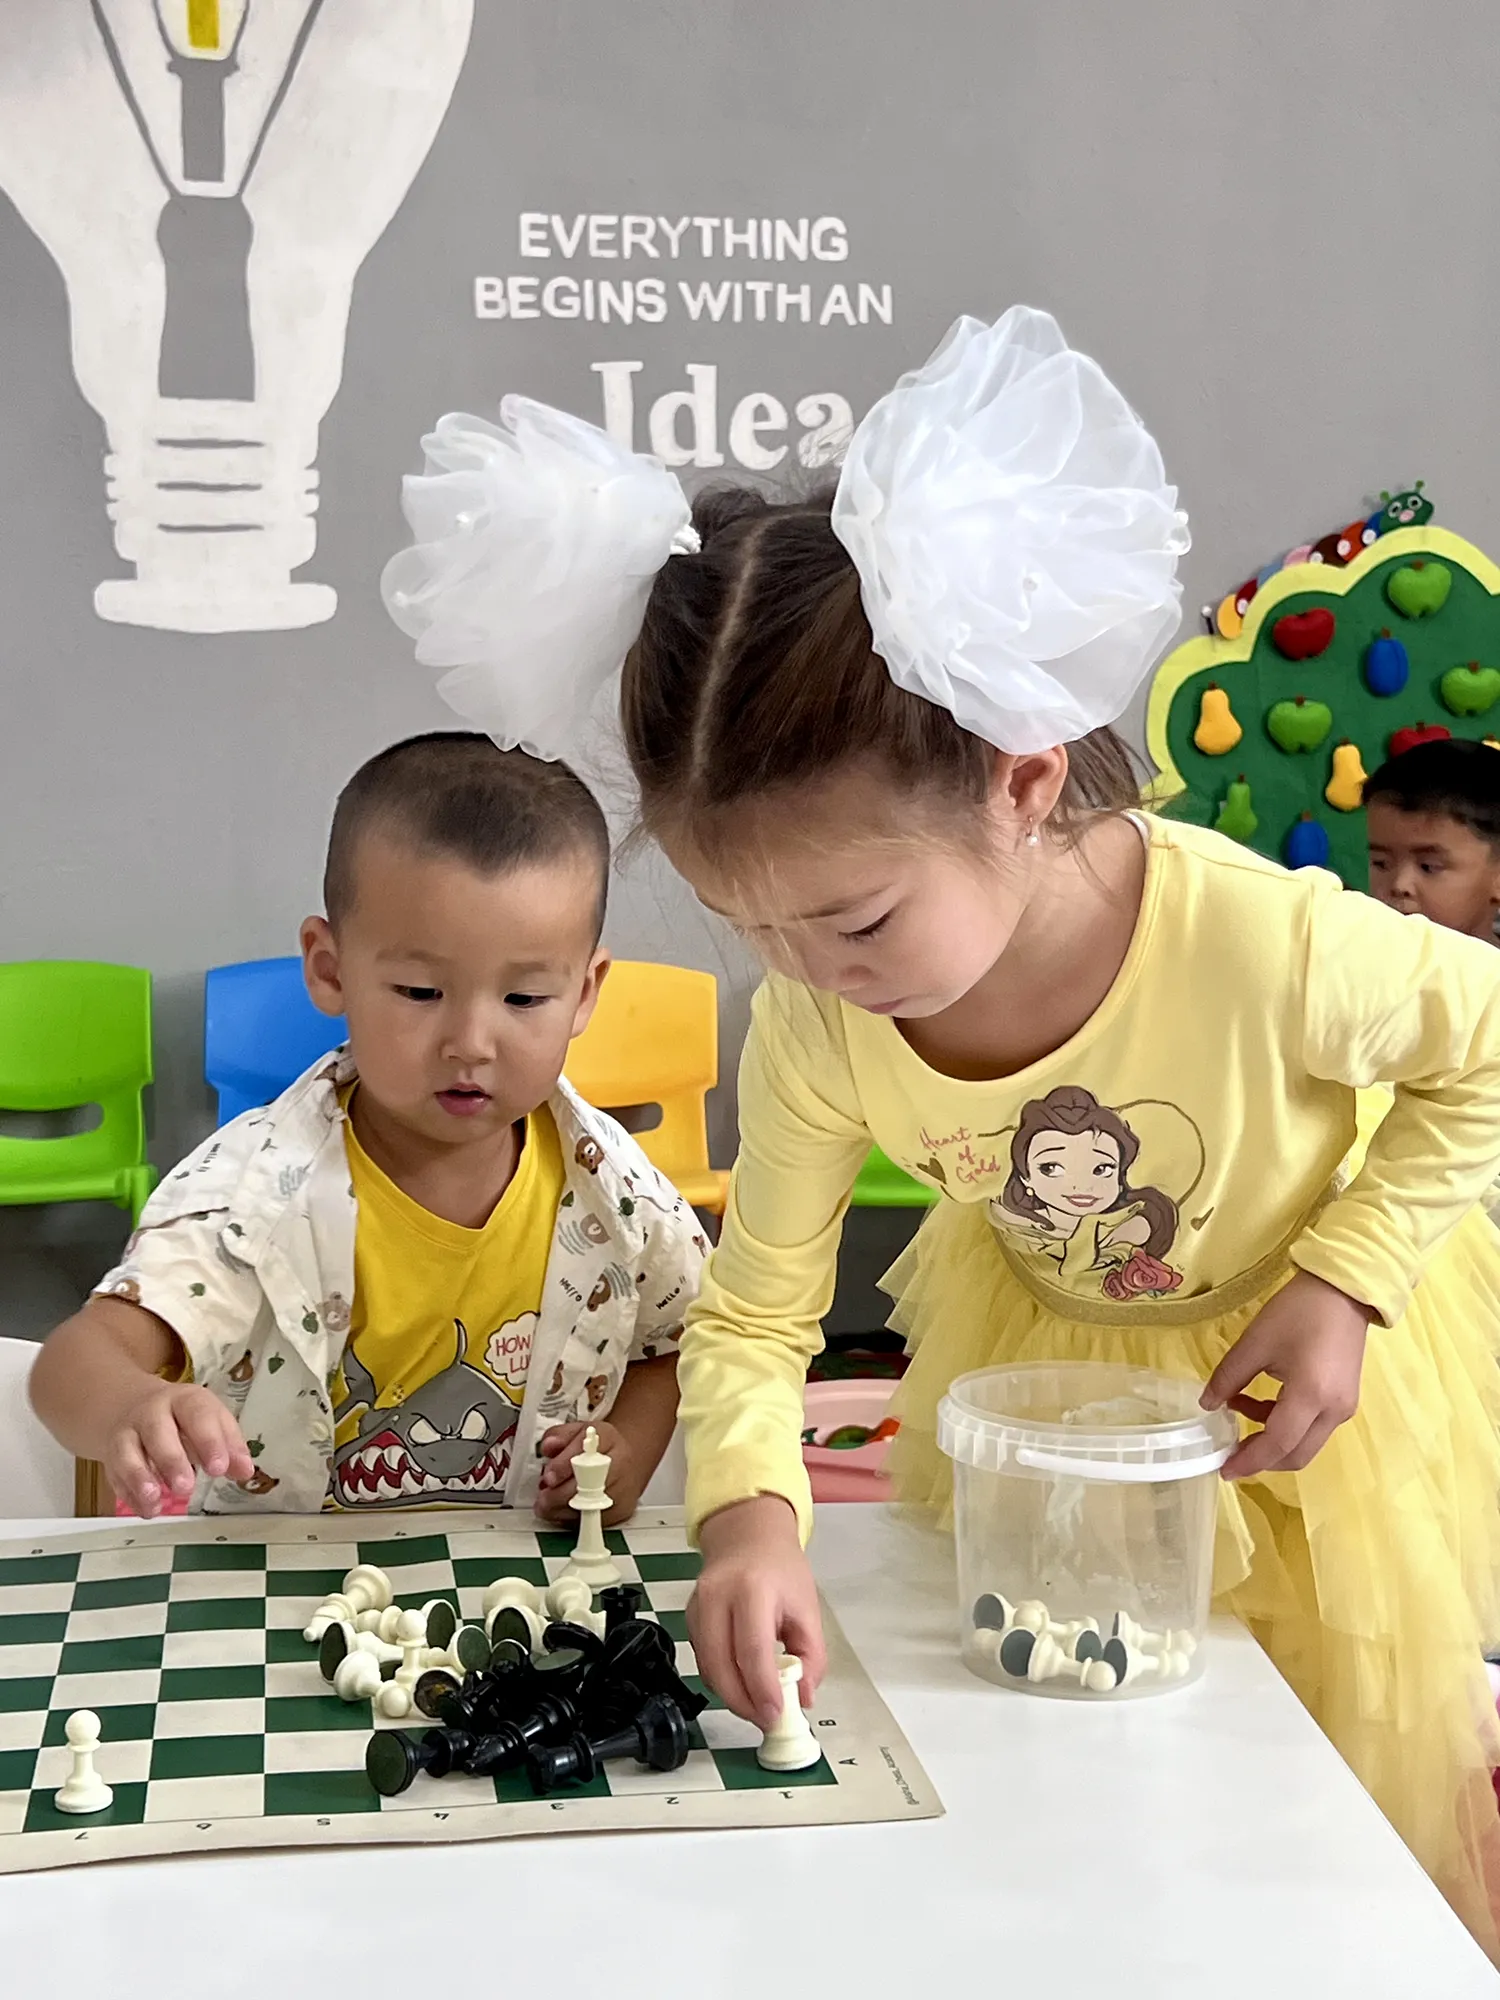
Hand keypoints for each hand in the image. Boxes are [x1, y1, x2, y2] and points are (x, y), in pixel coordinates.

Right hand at [108, 1382, 253, 1516]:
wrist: (129, 1404)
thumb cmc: (180, 1418)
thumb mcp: (210, 1421)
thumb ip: (229, 1445)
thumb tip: (244, 1470)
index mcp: (184, 1400)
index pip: (197, 1414)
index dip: (209, 1441)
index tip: (219, 1468)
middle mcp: (152, 1413)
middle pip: (157, 1431)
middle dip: (171, 1460)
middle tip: (185, 1486)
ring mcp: (127, 1433)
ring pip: (127, 1452)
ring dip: (140, 1477)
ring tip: (155, 1498)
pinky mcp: (111, 1455)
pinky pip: (115, 1474)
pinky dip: (130, 1494)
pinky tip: (146, 1509)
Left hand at [535, 1421, 638, 1525]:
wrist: (628, 1462)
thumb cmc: (601, 1448)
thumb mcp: (578, 1432)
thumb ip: (559, 1437)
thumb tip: (549, 1446)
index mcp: (607, 1439)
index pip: (585, 1452)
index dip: (563, 1466)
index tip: (548, 1477)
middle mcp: (620, 1464)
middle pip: (589, 1484)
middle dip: (559, 1495)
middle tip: (543, 1498)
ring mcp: (624, 1489)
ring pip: (591, 1507)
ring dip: (563, 1510)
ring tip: (547, 1507)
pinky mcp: (622, 1510)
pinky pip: (595, 1521)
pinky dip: (575, 1520)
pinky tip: (564, 1512)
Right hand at [688, 1495, 825, 1729]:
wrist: (747, 1535)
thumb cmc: (779, 1568)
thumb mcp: (807, 1607)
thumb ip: (812, 1656)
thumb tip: (804, 1698)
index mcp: (753, 1588)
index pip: (752, 1649)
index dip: (763, 1690)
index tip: (777, 1714)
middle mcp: (718, 1595)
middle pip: (720, 1664)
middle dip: (743, 1702)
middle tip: (766, 1720)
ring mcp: (698, 1606)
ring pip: (707, 1667)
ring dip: (731, 1695)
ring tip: (758, 1705)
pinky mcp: (689, 1616)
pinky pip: (702, 1659)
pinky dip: (721, 1679)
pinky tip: (742, 1682)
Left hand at [1202, 1270, 1371, 1480]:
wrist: (1343, 1290)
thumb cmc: (1297, 1312)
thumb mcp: (1255, 1343)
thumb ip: (1228, 1378)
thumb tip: (1207, 1405)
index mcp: (1311, 1397)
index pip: (1278, 1444)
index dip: (1249, 1461)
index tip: (1223, 1470)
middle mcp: (1333, 1411)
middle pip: (1296, 1455)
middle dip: (1261, 1458)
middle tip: (1228, 1451)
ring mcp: (1344, 1408)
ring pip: (1305, 1443)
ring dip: (1271, 1437)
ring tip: (1237, 1410)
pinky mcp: (1344, 1399)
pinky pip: (1313, 1426)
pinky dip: (1285, 1423)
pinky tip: (1261, 1400)